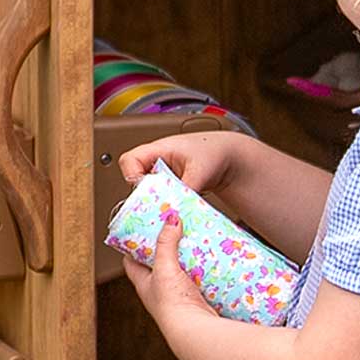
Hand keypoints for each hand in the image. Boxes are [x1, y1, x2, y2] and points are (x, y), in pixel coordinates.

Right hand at [117, 129, 244, 196]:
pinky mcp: (169, 188)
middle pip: (135, 180)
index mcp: (158, 149)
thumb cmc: (214, 153)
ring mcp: (162, 175)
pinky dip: (166, 206)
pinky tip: (177, 209)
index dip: (131, 175)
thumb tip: (174, 208)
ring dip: (157, 202)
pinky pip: (160, 199)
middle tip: (160, 204)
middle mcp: (156, 162)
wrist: (229, 159)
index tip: (144, 190)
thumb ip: (184, 189)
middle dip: (145, 195)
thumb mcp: (199, 172)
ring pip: (147, 192)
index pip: (129, 160)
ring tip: (172, 206)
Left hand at [121, 210, 217, 335]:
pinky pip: (198, 283)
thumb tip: (171, 219)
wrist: (195, 330)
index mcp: (144, 285)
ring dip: (187, 261)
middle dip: (165, 250)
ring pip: (179, 274)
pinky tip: (212, 263)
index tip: (139, 232)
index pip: (131, 263)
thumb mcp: (165, 268)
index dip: (132, 247)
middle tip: (174, 232)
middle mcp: (158, 293)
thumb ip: (167, 243)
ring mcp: (177, 298)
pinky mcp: (195, 302)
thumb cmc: (172, 304)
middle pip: (158, 266)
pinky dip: (203, 273)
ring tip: (195, 243)